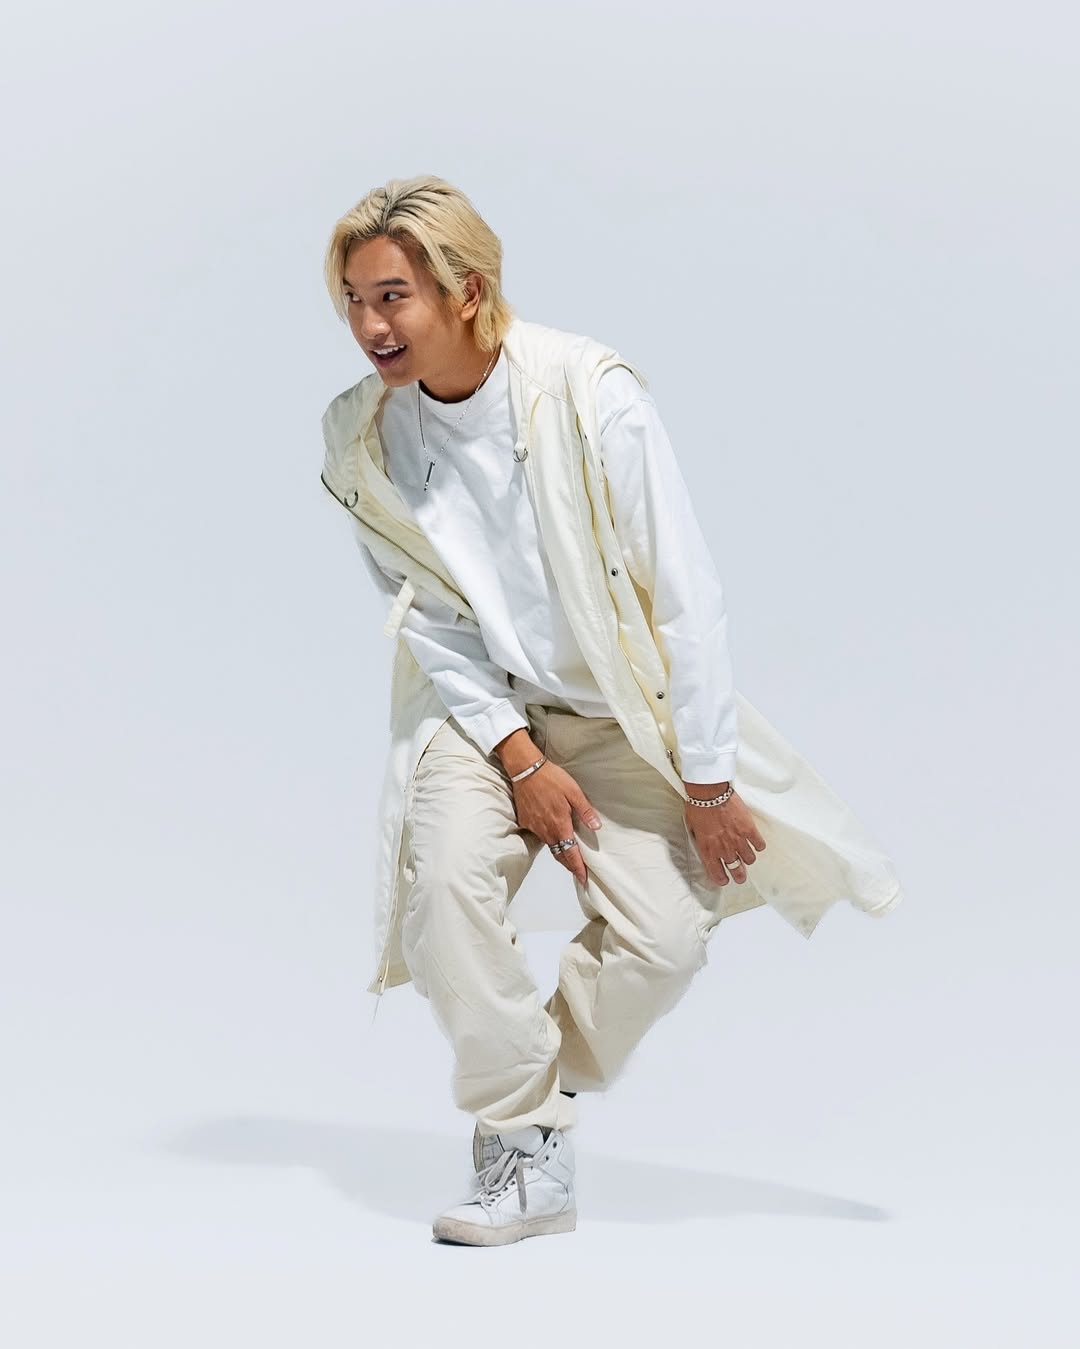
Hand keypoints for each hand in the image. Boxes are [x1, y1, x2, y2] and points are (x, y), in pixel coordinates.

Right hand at [510, 761, 601, 886]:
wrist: (526, 770)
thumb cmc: (551, 779)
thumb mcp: (574, 792)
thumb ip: (585, 811)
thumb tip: (596, 827)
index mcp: (560, 825)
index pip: (570, 853)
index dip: (577, 868)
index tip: (583, 878)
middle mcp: (546, 830)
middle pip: (559, 855)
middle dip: (569, 865)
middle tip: (578, 873)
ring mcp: (534, 827)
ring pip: (549, 845)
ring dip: (559, 852)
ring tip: (568, 856)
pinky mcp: (526, 822)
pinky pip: (538, 834)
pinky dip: (547, 838)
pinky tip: (551, 834)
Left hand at [684, 786, 765, 885]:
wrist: (709, 793)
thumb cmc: (698, 807)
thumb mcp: (693, 829)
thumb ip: (702, 841)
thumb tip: (705, 846)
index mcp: (708, 850)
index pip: (717, 873)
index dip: (722, 879)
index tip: (724, 880)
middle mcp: (724, 849)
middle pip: (737, 870)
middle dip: (739, 876)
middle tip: (740, 877)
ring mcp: (738, 840)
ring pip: (749, 859)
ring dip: (748, 858)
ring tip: (747, 855)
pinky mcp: (749, 830)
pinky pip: (759, 845)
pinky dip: (758, 845)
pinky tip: (755, 842)